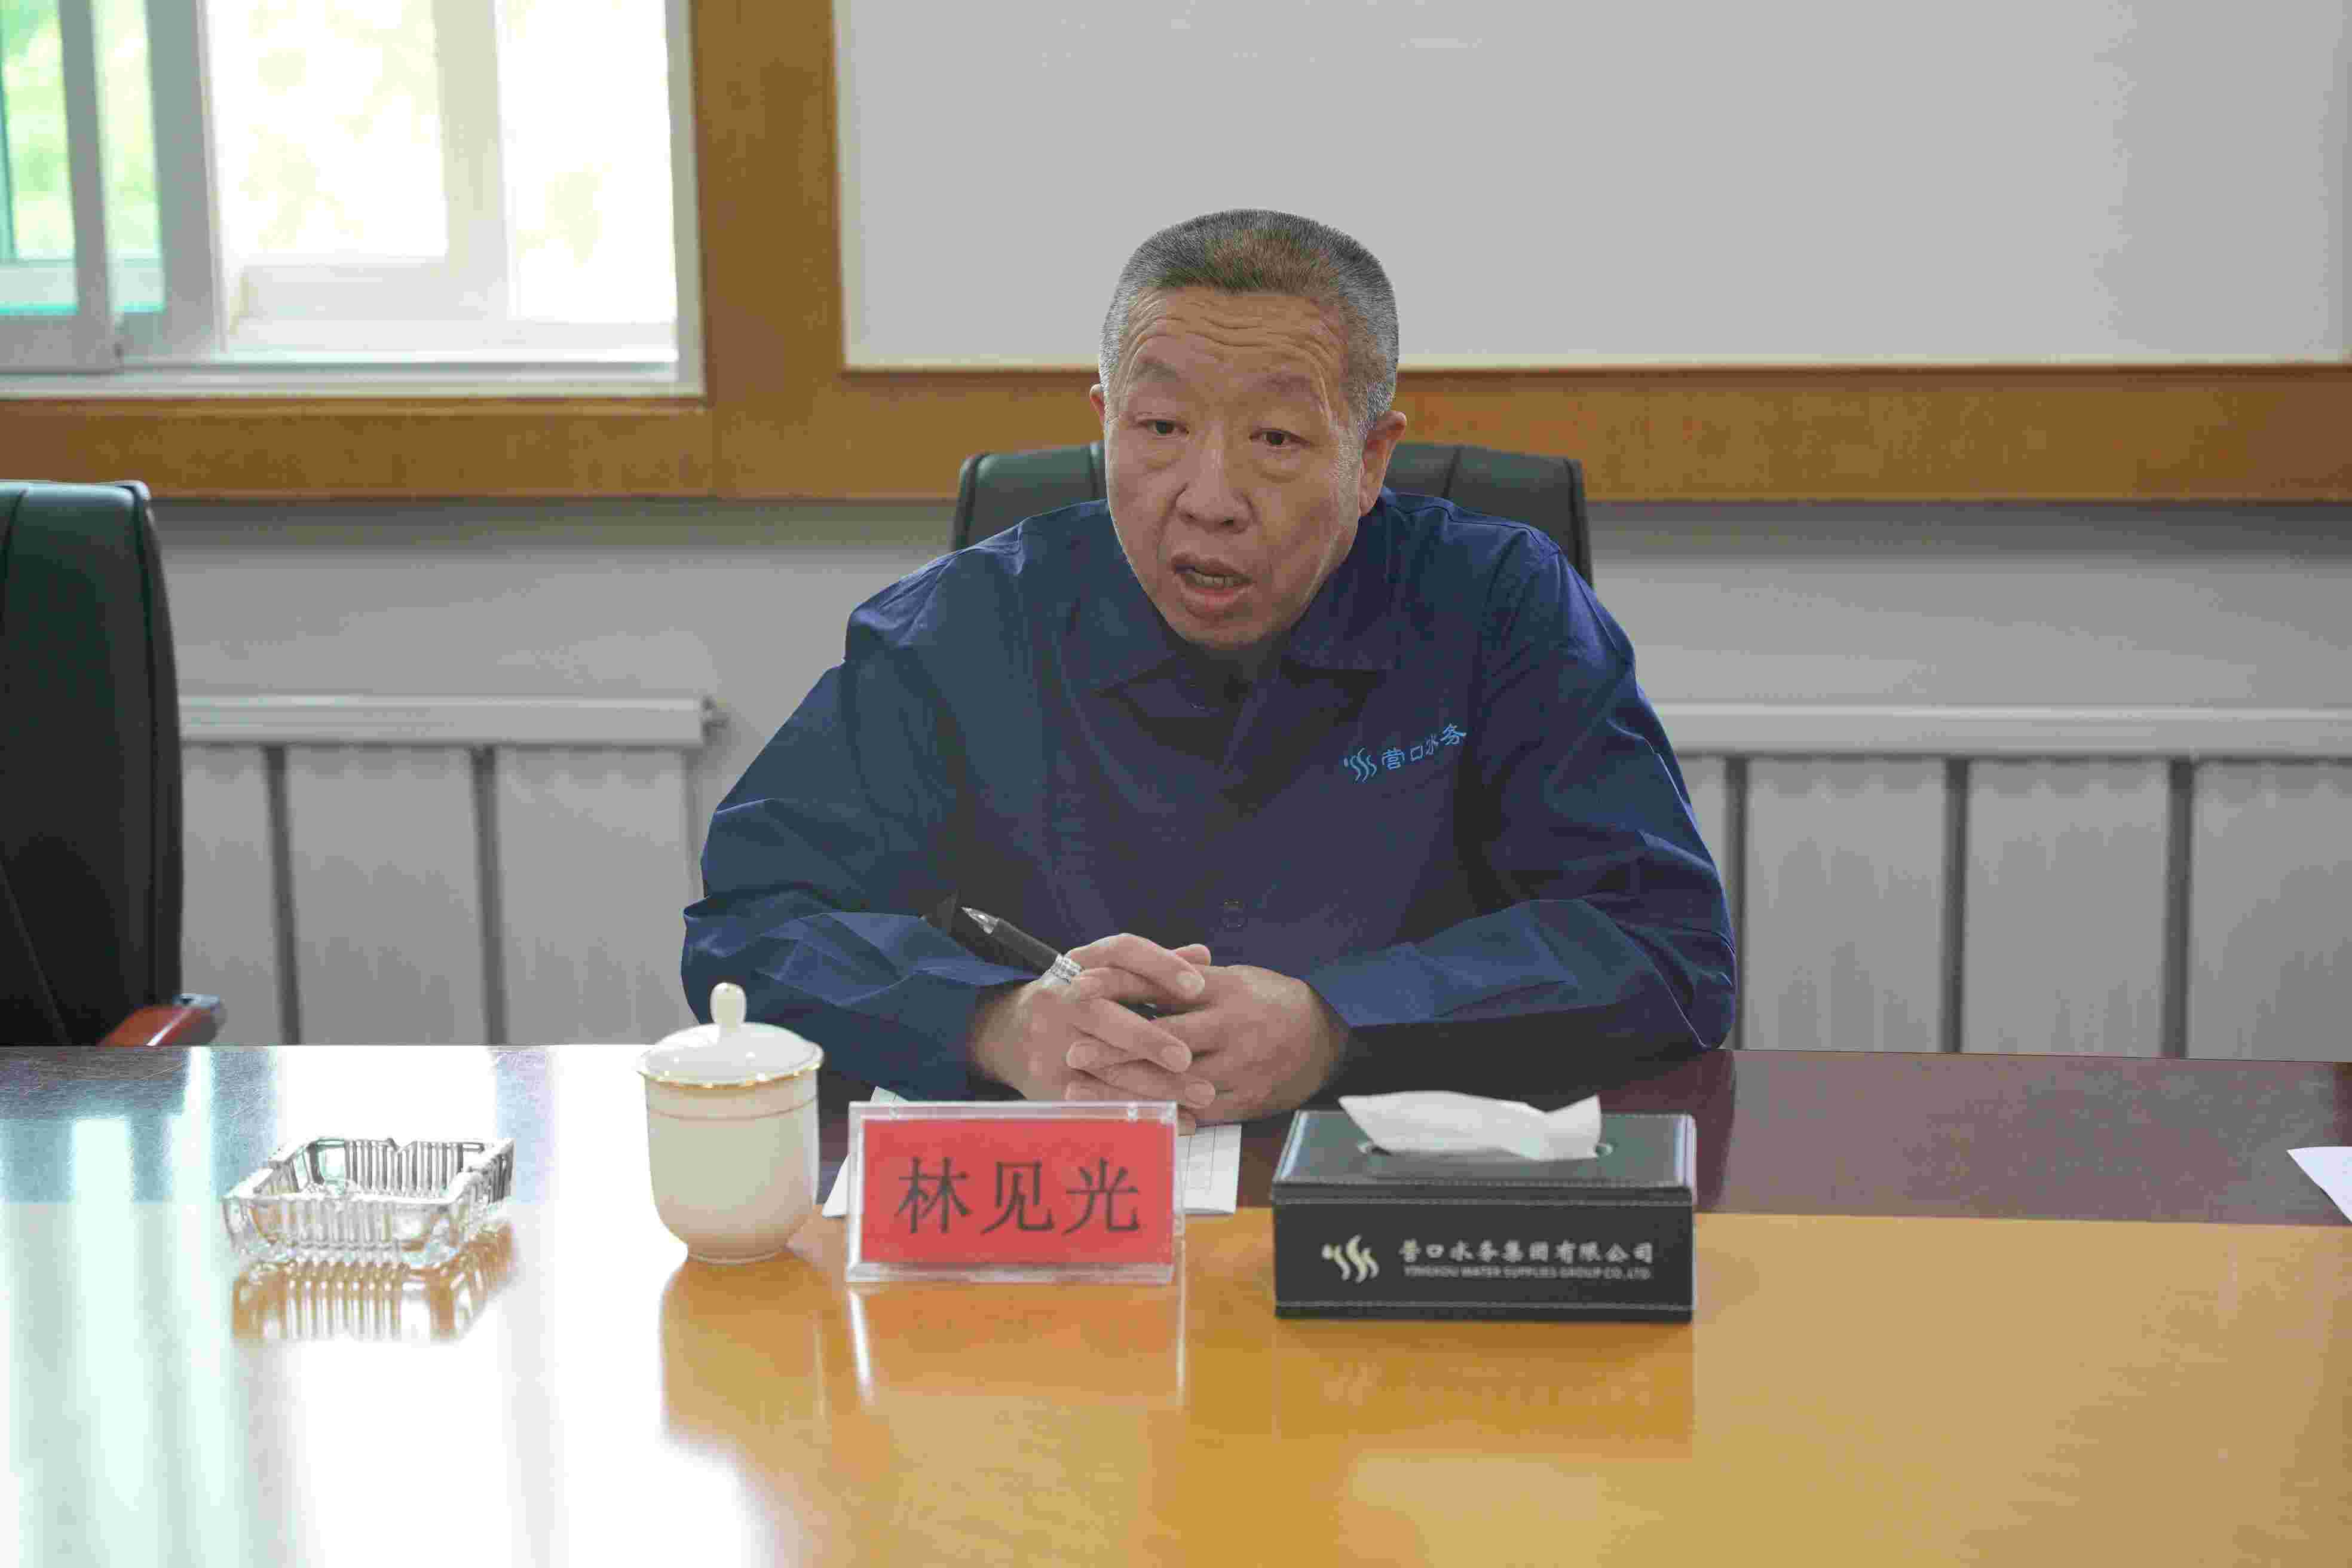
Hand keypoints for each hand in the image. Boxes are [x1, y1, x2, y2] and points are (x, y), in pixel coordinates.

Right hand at [967, 933, 1215, 1125]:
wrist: (1008, 1033)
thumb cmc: (1077, 1000)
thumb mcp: (1104, 973)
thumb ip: (1152, 967)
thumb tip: (1203, 956)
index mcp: (1081, 964)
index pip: (1120, 953)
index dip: (1159, 965)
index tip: (1198, 986)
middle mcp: (1061, 999)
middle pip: (1104, 1017)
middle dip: (1147, 1040)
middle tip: (1187, 1058)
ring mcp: (1051, 1044)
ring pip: (1105, 1068)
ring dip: (1157, 1085)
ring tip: (1203, 1094)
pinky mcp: (1050, 1084)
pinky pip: (1101, 1102)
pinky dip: (1144, 1112)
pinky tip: (1180, 1119)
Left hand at [1065, 964, 1349, 1125]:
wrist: (1323, 1039)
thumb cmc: (1266, 1002)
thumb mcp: (1230, 979)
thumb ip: (1183, 981)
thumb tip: (1124, 972)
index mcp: (1222, 989)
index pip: (1161, 985)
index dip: (1118, 987)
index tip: (1080, 988)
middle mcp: (1229, 1027)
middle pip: (1163, 1038)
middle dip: (1116, 1047)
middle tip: (1074, 1050)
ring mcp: (1237, 1067)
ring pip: (1174, 1081)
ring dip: (1126, 1086)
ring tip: (1084, 1088)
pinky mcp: (1242, 1100)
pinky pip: (1193, 1112)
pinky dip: (1157, 1112)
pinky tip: (1125, 1113)